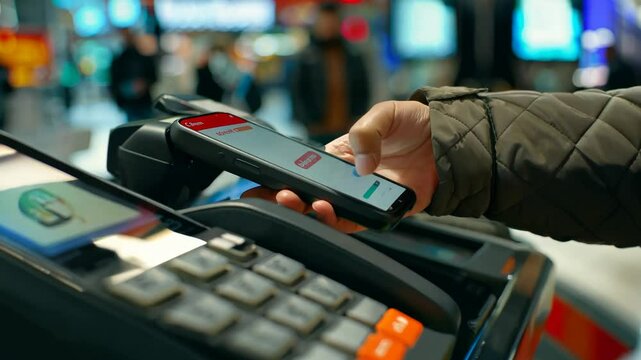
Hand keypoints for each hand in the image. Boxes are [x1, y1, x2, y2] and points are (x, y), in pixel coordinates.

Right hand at [243, 100, 438, 231]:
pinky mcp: (381, 210)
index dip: (283, 177)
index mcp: (339, 155)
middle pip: (310, 194)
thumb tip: (359, 163)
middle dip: (287, 198)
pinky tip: (327, 210)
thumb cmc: (414, 123)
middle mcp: (347, 179)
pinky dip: (338, 220)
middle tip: (274, 195)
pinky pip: (355, 221)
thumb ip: (367, 131)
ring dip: (309, 211)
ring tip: (297, 201)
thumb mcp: (386, 113)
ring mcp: (363, 196)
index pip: (305, 169)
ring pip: (328, 212)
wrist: (450, 140)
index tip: (263, 181)